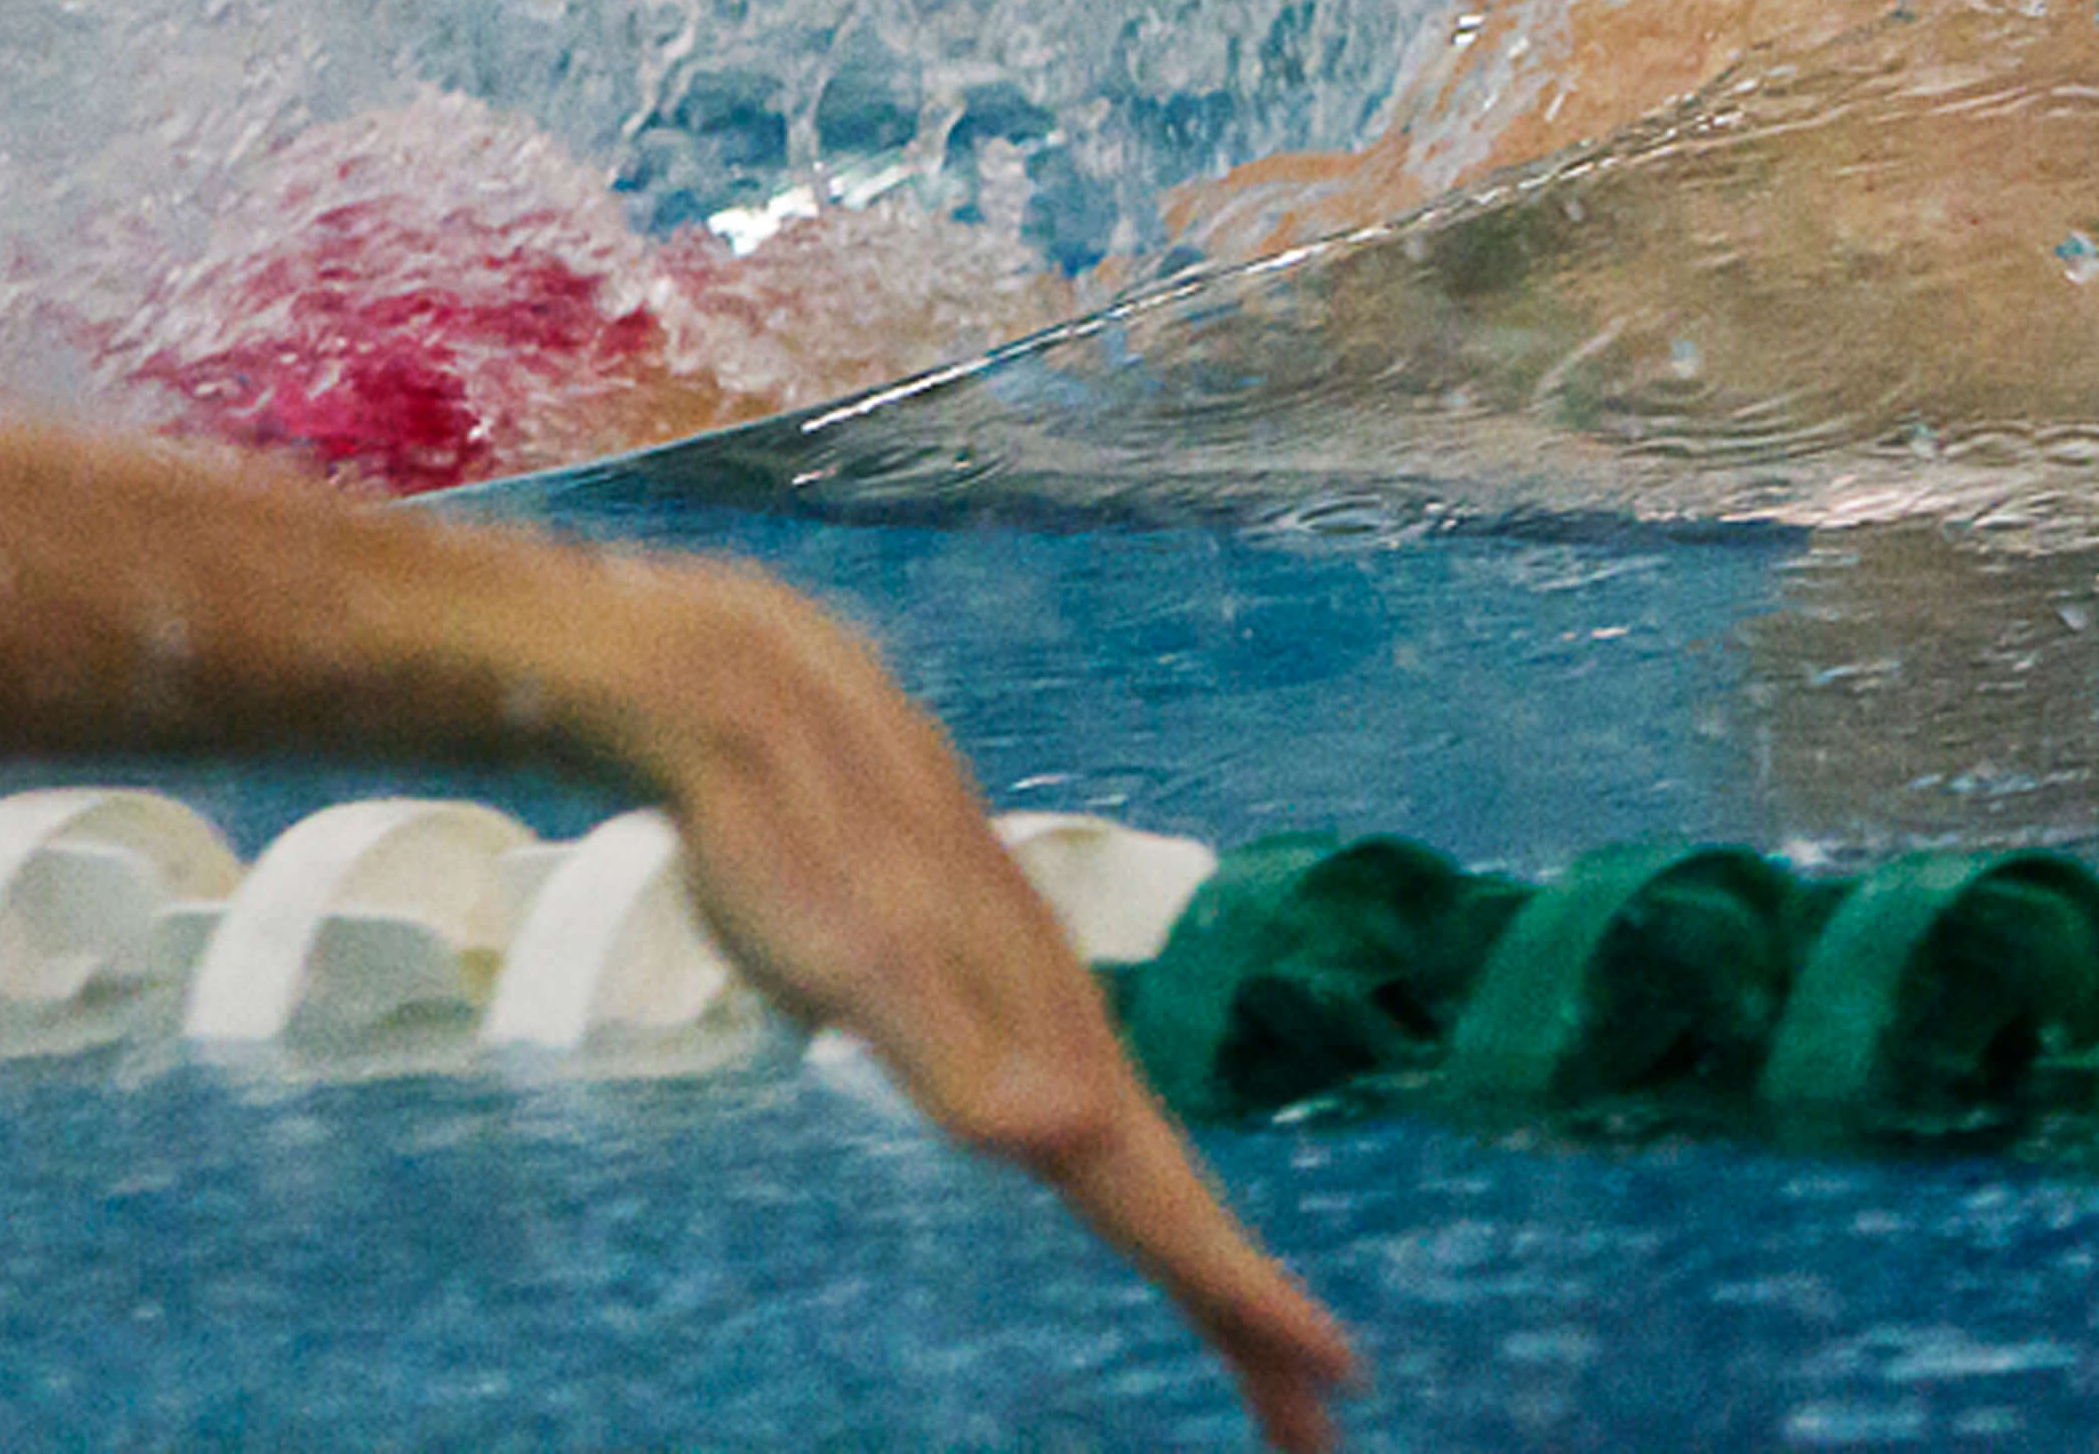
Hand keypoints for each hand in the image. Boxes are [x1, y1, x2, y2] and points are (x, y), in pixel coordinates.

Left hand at [594, 564, 1368, 1451]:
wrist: (766, 715)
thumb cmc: (798, 844)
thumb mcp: (861, 968)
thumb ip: (956, 1054)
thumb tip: (1060, 1139)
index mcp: (1055, 1047)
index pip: (1168, 1201)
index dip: (1246, 1294)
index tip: (1333, 1382)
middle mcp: (1065, 1036)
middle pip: (1170, 1198)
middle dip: (1243, 1313)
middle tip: (1309, 1424)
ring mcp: (1029, 1015)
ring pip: (1131, 1161)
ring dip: (1194, 1256)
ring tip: (1237, 1335)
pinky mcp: (981, 999)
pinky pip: (1081, 1122)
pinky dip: (1123, 1184)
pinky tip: (1093, 1172)